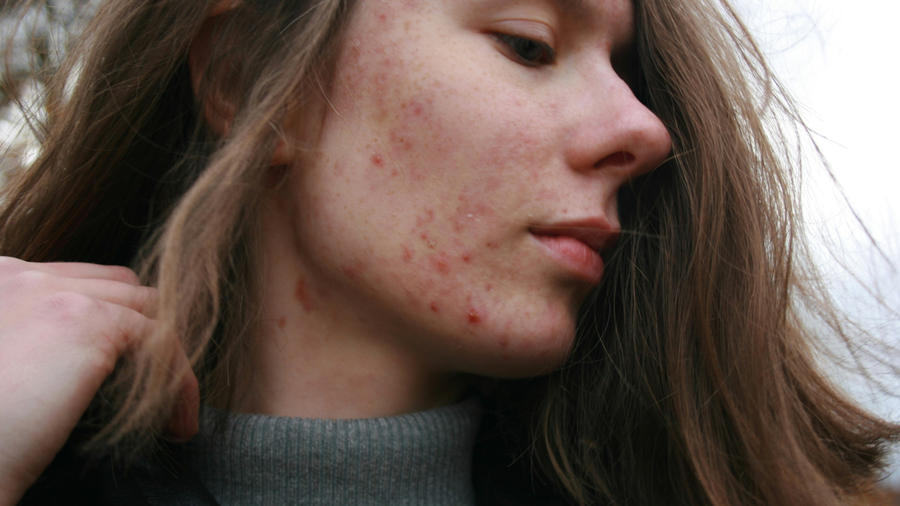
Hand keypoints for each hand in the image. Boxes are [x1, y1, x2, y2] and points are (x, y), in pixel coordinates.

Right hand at [0, 257, 198, 504]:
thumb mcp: (9, 369)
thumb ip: (39, 347)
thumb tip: (89, 363)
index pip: (80, 282)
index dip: (113, 324)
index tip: (128, 373)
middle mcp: (20, 276)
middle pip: (120, 286)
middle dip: (145, 334)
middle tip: (157, 388)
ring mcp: (52, 292)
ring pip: (146, 309)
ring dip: (165, 359)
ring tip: (170, 410)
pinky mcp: (85, 321)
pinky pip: (160, 340)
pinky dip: (178, 382)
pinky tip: (178, 423)